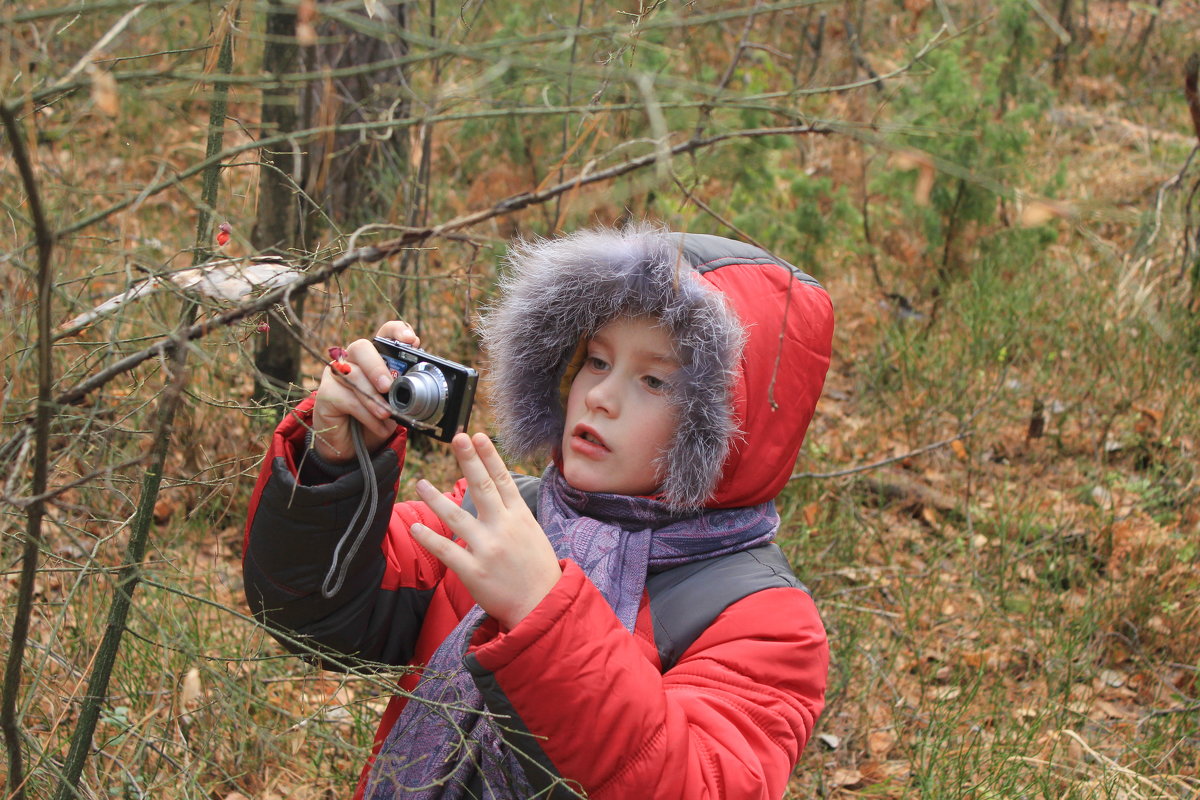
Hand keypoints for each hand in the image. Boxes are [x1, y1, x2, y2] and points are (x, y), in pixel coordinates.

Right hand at [310, 320, 419, 462]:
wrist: (355, 447)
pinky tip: (378, 425)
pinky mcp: (326, 392)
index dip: (397, 331)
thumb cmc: (377, 419)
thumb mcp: (397, 404)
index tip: (411, 341)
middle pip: (362, 348)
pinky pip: (345, 398)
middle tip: (388, 386)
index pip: (385, 333)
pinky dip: (365, 413)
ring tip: (387, 414)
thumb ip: (406, 390)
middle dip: (377, 366)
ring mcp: (337, 374)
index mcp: (377, 356)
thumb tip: (424, 387)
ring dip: (372, 397)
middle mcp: (354, 359)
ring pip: (353, 374)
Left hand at [410, 432, 562, 629]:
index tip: (477, 436)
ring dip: (435, 498)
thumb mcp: (533, 535)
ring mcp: (487, 549)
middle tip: (457, 437)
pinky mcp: (473, 571)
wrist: (542, 607)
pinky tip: (416, 527)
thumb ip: (514, 515)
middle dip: (469, 460)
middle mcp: (503, 528)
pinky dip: (429, 538)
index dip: (489, 456)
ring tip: (420, 483)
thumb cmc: (538, 571)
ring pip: (456, 516)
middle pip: (483, 487)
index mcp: (520, 517)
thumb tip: (498, 494)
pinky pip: (446, 550)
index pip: (502, 479)